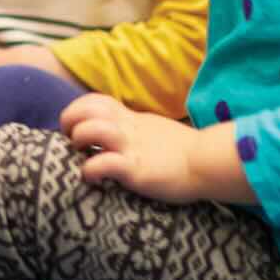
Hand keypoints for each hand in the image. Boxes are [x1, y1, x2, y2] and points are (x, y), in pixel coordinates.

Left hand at [61, 93, 209, 202]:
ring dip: (78, 139)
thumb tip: (120, 134)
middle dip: (69, 121)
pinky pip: (103, 163)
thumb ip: (136, 128)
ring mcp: (131, 147)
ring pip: (91, 129)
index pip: (96, 101)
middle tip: (71, 140)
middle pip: (86, 108)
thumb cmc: (186, 153)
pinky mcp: (136, 169)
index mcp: (132, 119)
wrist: (209, 164)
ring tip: (81, 153)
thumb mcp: (155, 130)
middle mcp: (128, 129)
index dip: (78, 110)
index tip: (76, 128)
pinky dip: (89, 170)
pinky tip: (92, 178)